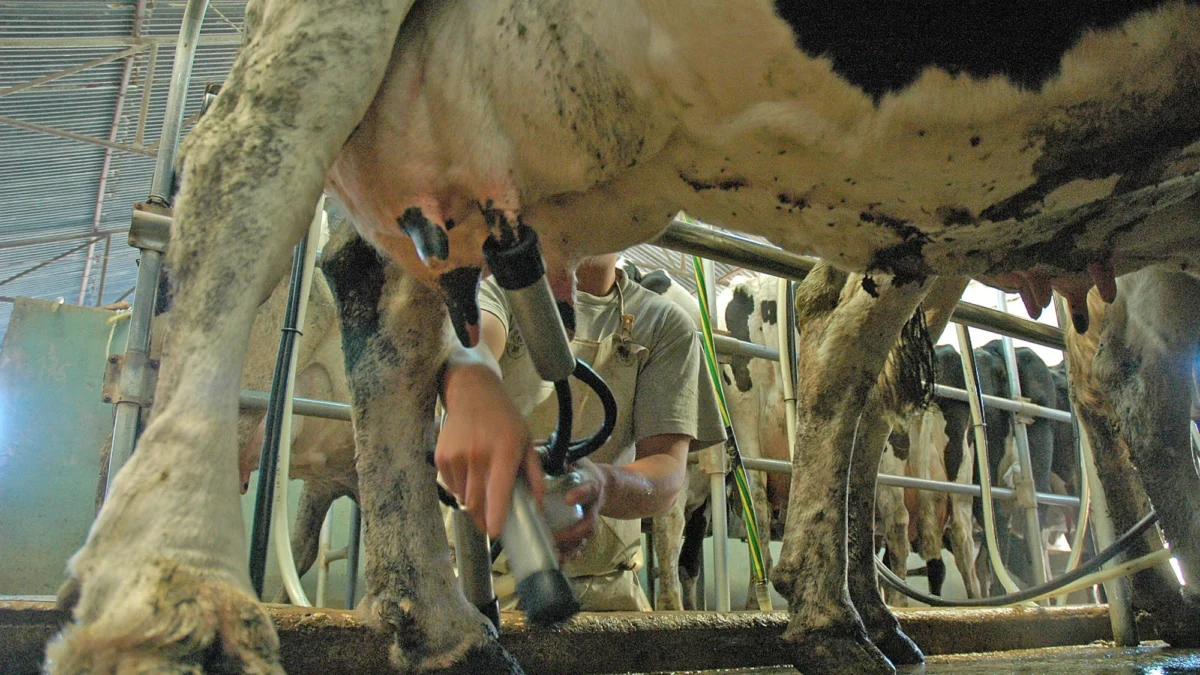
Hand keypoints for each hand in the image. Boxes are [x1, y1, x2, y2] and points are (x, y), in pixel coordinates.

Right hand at [436, 361, 543, 538]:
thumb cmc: (504, 419)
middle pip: (476, 502)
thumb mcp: (527, 441)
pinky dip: (460, 488)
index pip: (497, 491)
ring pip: (462, 496)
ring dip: (472, 502)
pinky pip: (451, 485)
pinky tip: (469, 475)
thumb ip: (534, 474)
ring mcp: (456, 456)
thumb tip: (537, 505)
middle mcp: (478, 455)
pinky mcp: (441, 457)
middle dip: (483, 519)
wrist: (472, 393)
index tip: (495, 533)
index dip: (495, 516)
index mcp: (503, 452)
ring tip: (481, 490)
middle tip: (490, 526)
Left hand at [552, 458, 607, 560]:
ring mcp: (590, 520)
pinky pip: (580, 546)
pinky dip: (570, 555)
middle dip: (572, 533)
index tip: (569, 499)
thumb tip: (529, 447)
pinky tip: (558, 561)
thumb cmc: (581, 471)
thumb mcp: (571, 458)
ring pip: (583, 539)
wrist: (605, 486)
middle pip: (588, 523)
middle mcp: (593, 506)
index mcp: (590, 485)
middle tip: (553, 537)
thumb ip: (552, 454)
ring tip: (554, 555)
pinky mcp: (584, 532)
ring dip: (570, 548)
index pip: (589, 489)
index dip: (581, 494)